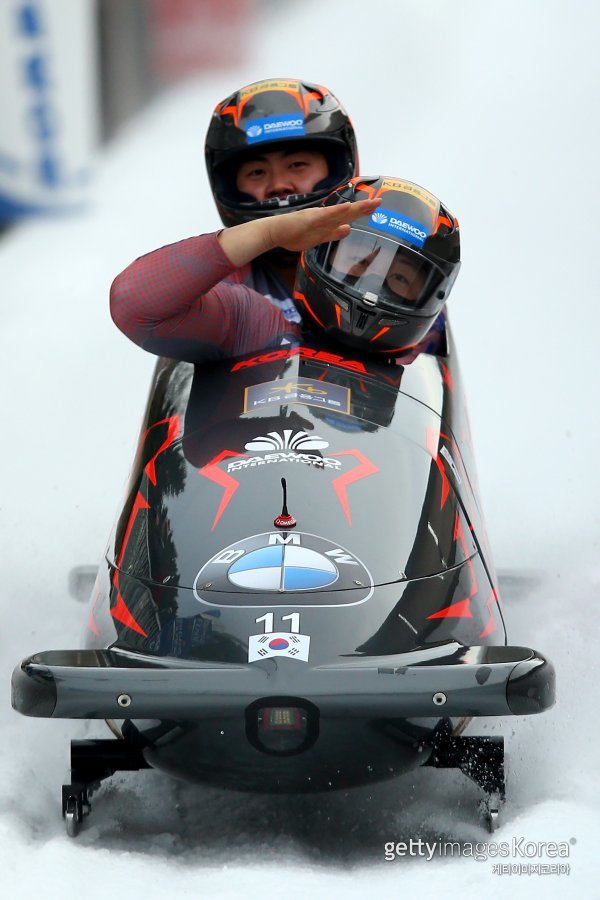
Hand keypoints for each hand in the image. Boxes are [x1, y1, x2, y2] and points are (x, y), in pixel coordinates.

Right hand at [265, 200, 380, 251]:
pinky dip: (337, 211)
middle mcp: (325, 217)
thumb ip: (333, 233)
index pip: (348, 216)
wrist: (275, 232)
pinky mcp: (310, 220)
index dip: (361, 212)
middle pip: (348, 212)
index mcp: (327, 221)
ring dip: (356, 207)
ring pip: (341, 212)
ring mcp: (318, 217)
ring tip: (370, 203)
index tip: (374, 207)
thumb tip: (348, 229)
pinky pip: (326, 215)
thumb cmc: (293, 234)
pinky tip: (348, 207)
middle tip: (379, 202)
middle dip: (364, 207)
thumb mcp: (318, 237)